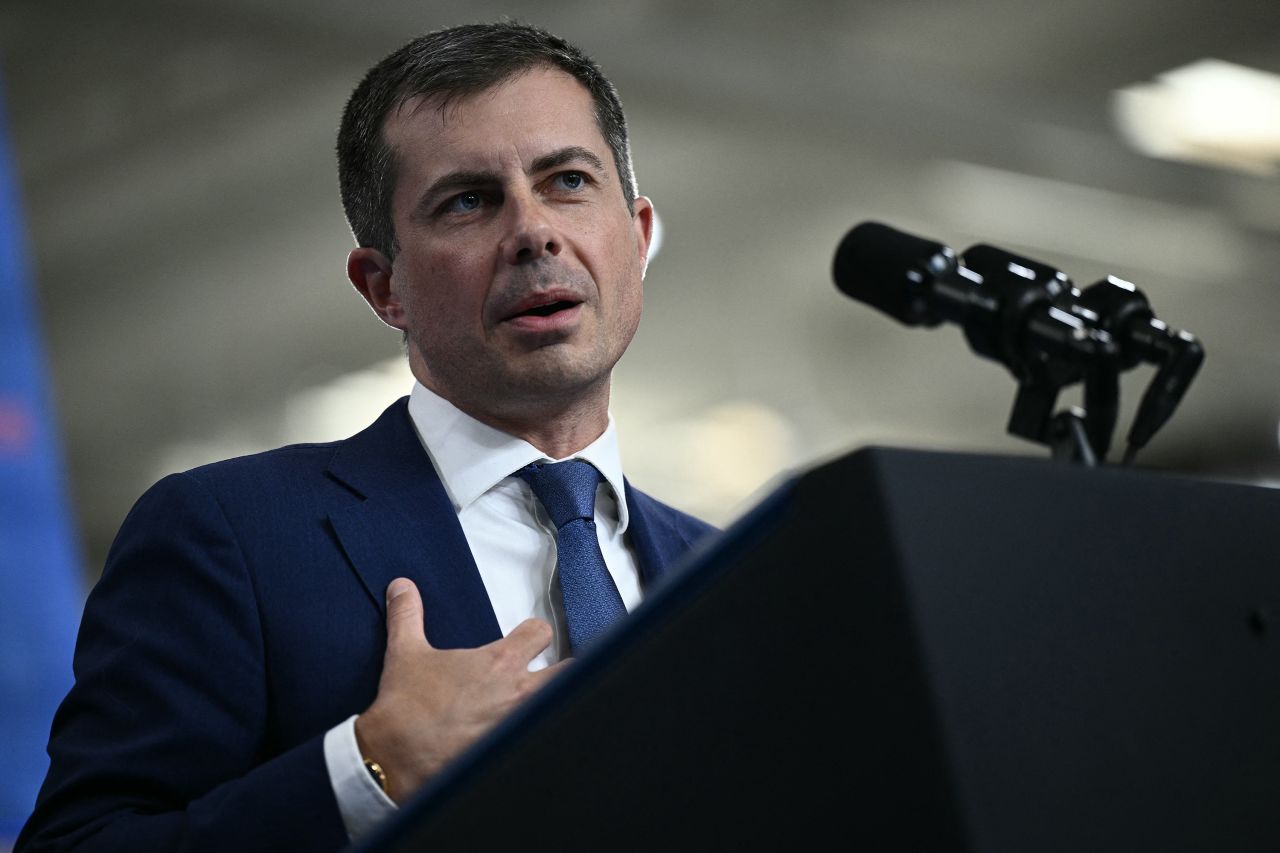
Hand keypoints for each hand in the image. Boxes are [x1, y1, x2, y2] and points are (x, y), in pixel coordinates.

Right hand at [355, 577, 565, 803]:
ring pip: (557, 707)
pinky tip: (516, 736)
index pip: (541, 633)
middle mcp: (517, 693)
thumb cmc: (405, 709)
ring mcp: (518, 725)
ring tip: (536, 705)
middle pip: (568, 673)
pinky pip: (535, 738)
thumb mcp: (405, 653)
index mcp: (499, 663)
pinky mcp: (511, 751)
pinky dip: (532, 734)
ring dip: (550, 703)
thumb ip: (407, 614)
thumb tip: (402, 588)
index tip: (527, 637)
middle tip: (548, 673)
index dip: (535, 632)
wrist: (396, 760)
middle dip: (562, 671)